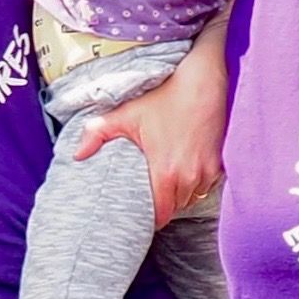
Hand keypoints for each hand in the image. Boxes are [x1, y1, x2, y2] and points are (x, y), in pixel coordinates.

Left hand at [74, 19, 229, 226]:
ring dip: (182, 194)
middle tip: (152, 197)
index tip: (142, 214)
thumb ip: (98, 133)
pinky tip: (187, 170)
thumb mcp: (127, 114)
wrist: (204, 80)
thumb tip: (77, 154)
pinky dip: (198, 182)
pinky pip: (209, 185)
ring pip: (194, 197)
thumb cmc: (167, 96)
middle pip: (177, 207)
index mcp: (167, 173)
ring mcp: (209, 171)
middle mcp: (191, 177)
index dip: (151, 217)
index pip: (161, 214)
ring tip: (168, 184)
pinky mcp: (221, 162)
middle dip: (165, 205)